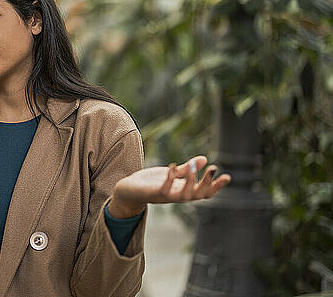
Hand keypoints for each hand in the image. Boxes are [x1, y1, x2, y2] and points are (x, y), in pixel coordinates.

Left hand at [108, 156, 231, 218]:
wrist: (127, 190)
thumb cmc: (150, 183)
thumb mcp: (171, 174)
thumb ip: (186, 169)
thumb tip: (204, 159)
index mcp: (182, 191)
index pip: (204, 192)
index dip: (216, 186)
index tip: (227, 177)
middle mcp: (176, 196)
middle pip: (197, 195)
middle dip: (207, 184)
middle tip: (214, 169)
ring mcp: (165, 196)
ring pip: (184, 195)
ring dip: (190, 181)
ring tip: (193, 167)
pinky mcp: (153, 193)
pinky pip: (164, 190)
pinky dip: (169, 179)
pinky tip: (172, 167)